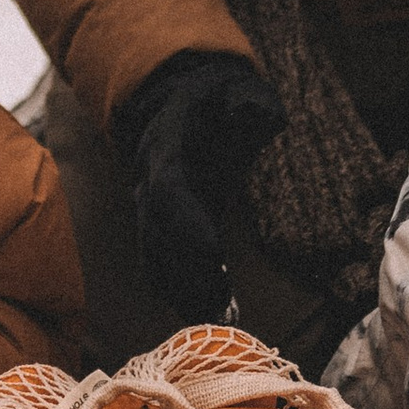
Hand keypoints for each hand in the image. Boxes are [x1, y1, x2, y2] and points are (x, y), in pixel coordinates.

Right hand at [117, 52, 287, 328]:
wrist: (181, 100)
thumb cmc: (218, 98)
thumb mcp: (237, 89)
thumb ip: (249, 102)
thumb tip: (259, 113)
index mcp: (168, 147)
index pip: (168, 189)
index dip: (184, 221)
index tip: (213, 250)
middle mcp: (149, 181)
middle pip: (156, 234)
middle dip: (186, 272)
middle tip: (222, 306)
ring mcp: (149, 207)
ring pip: (153, 256)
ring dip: (181, 290)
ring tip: (219, 320)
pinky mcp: (161, 226)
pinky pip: (159, 264)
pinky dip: (179, 291)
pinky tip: (210, 313)